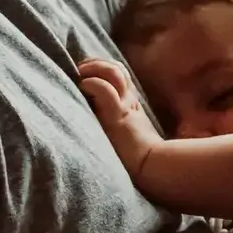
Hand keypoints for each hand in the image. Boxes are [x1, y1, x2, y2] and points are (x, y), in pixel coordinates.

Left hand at [75, 57, 164, 183]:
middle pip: (116, 68)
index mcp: (131, 102)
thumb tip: (96, 116)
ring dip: (93, 69)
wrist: (152, 169)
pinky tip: (83, 87)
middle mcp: (129, 100)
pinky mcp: (118, 115)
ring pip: (112, 72)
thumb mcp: (129, 132)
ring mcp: (125, 106)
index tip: (86, 71)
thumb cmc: (139, 158)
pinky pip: (104, 89)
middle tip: (80, 69)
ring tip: (81, 74)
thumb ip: (117, 120)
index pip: (119, 74)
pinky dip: (91, 83)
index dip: (103, 67)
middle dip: (95, 63)